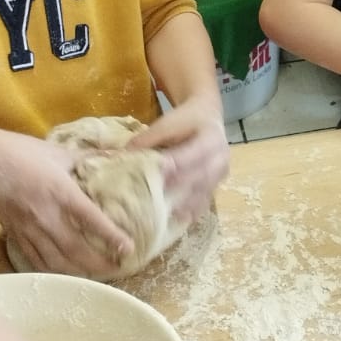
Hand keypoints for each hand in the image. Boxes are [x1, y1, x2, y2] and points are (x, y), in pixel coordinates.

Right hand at [0, 128, 133, 274]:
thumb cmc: (21, 152)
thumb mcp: (59, 151)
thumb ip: (90, 157)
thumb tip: (118, 154)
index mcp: (61, 192)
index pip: (92, 220)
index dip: (112, 237)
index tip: (128, 248)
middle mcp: (46, 216)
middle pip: (75, 251)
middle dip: (99, 264)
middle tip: (117, 268)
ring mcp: (29, 230)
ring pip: (55, 262)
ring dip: (77, 272)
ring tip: (96, 275)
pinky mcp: (15, 236)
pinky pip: (35, 261)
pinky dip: (52, 271)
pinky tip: (64, 273)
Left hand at [129, 97, 227, 222]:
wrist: (207, 118)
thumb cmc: (185, 120)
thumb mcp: (166, 123)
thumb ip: (146, 139)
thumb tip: (120, 157)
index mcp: (212, 138)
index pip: (192, 155)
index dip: (173, 165)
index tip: (152, 175)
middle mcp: (220, 159)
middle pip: (198, 178)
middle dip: (175, 191)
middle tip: (151, 202)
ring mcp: (220, 177)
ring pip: (200, 196)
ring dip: (179, 207)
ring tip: (156, 218)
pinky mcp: (214, 189)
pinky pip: (201, 205)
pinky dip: (185, 214)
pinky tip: (168, 222)